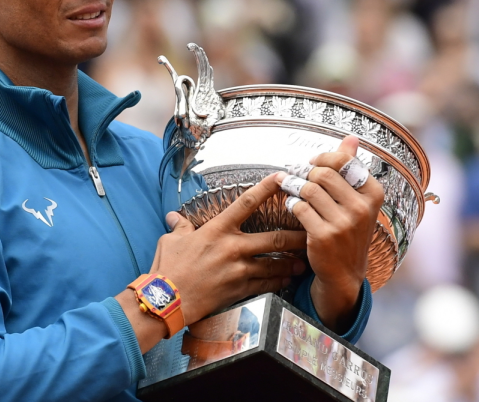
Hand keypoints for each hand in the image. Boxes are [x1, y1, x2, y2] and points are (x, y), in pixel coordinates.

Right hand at [149, 176, 307, 325]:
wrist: (166, 300)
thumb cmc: (167, 268)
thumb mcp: (171, 240)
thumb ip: (179, 227)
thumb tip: (175, 218)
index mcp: (217, 229)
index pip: (247, 203)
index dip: (266, 188)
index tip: (282, 178)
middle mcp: (232, 247)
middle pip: (273, 238)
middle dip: (295, 236)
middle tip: (311, 232)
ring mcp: (238, 270)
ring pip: (274, 265)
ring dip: (291, 263)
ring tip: (305, 262)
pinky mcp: (239, 290)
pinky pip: (266, 285)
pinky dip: (278, 282)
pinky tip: (287, 281)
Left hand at [272, 135, 383, 330]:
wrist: (344, 272)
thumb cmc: (348, 230)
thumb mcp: (357, 199)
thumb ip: (352, 167)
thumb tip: (351, 137)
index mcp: (374, 194)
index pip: (344, 161)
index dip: (322, 159)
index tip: (312, 164)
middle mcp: (362, 208)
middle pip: (322, 174)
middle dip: (304, 173)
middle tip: (295, 176)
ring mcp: (344, 223)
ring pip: (308, 189)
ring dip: (294, 187)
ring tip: (290, 188)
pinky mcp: (324, 235)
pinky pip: (299, 207)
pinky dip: (291, 204)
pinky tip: (292, 206)